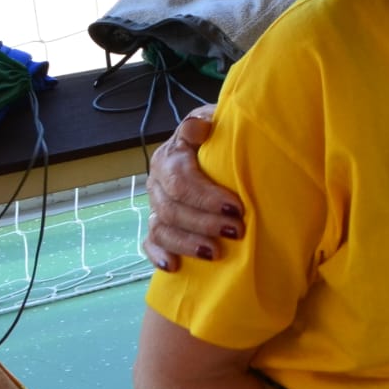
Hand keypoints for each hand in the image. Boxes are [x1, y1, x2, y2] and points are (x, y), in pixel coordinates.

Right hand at [143, 105, 239, 270]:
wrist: (219, 149)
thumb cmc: (224, 137)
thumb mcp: (220, 122)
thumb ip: (206, 123)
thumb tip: (198, 128)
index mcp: (172, 155)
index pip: (180, 178)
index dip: (206, 196)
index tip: (236, 208)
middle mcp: (159, 180)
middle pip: (172, 207)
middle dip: (204, 222)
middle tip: (236, 231)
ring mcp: (157, 204)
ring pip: (162, 227)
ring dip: (187, 242)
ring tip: (215, 253)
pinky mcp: (160, 224)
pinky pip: (151, 242)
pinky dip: (159, 254)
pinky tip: (174, 266)